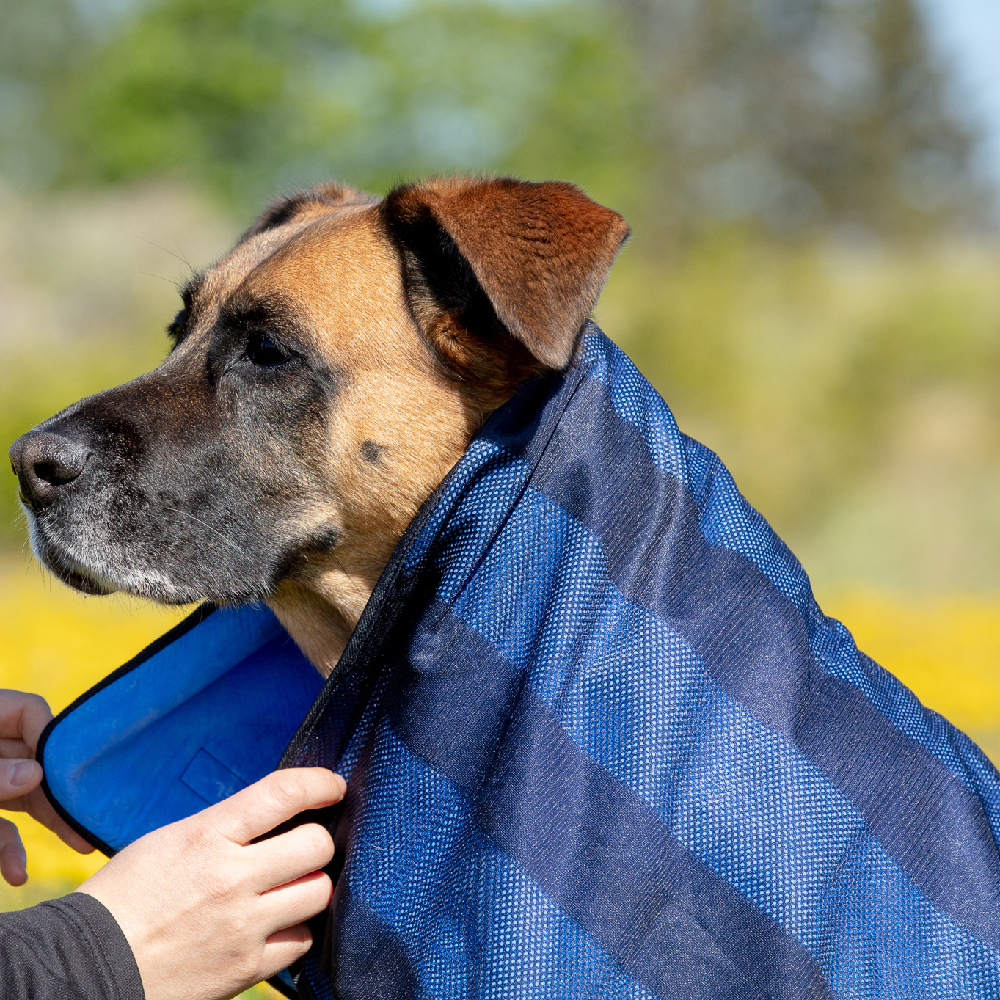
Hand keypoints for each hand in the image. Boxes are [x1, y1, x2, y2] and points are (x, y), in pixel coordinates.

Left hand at [0, 689, 93, 885]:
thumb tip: (35, 775)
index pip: (31, 713)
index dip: (52, 736)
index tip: (66, 768)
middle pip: (38, 760)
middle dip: (64, 792)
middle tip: (95, 815)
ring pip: (24, 799)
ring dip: (49, 825)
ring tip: (83, 846)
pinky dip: (9, 850)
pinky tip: (16, 873)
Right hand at [80, 767, 345, 999]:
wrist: (86, 968)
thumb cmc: (124, 898)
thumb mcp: (169, 841)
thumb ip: (225, 827)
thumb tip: (274, 816)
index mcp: (207, 836)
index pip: (282, 794)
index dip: (319, 784)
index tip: (332, 786)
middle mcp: (231, 878)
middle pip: (316, 845)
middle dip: (317, 841)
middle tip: (303, 847)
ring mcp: (242, 925)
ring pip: (318, 892)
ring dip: (310, 886)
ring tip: (290, 886)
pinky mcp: (246, 967)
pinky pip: (302, 941)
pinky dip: (296, 931)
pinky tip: (276, 924)